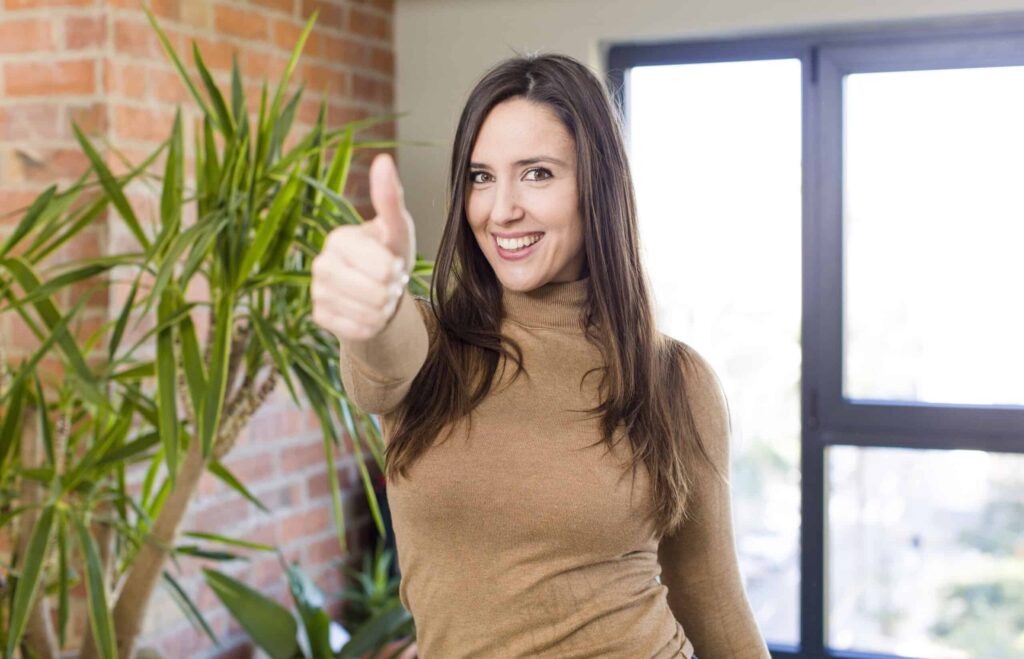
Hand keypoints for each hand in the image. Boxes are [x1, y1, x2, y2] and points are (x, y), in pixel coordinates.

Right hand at [311, 153, 416, 340]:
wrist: (378, 291)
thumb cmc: (389, 255)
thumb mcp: (397, 230)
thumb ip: (390, 199)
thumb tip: (382, 160)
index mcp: (338, 238)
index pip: (382, 268)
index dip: (396, 271)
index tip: (392, 264)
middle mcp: (320, 264)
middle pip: (376, 294)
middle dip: (390, 292)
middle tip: (386, 283)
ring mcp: (316, 292)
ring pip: (368, 314)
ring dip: (384, 310)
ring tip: (379, 296)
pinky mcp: (319, 317)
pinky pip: (359, 330)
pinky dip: (372, 325)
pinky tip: (368, 312)